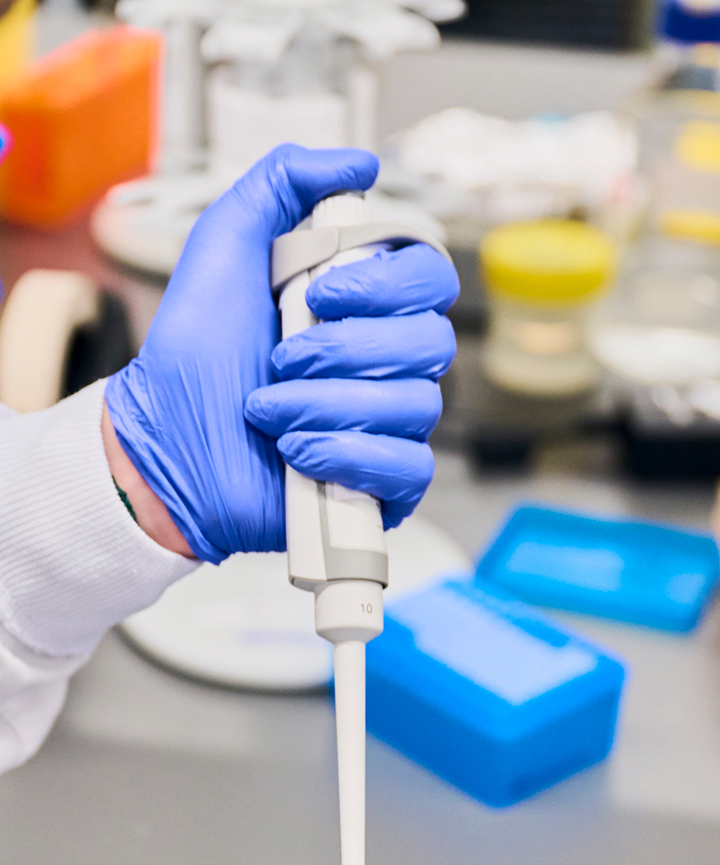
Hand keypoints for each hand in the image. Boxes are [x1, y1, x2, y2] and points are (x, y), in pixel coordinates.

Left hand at [105, 144, 457, 562]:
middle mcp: (386, 364)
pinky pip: (409, 468)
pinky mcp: (381, 487)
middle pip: (432, 342)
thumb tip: (359, 163)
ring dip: (326, 403)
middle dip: (344, 349)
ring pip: (415, 405)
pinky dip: (348, 455)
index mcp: (365, 306)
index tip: (321, 292)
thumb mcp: (225, 243)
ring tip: (268, 409)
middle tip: (281, 358)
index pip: (431, 278)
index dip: (386, 284)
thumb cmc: (193, 355)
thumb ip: (282, 183)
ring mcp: (388, 427)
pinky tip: (296, 452)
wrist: (165, 441)